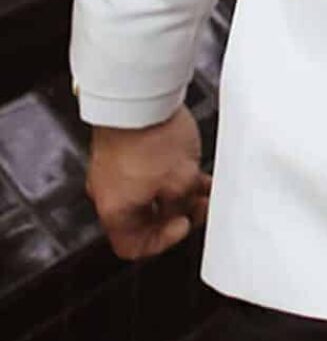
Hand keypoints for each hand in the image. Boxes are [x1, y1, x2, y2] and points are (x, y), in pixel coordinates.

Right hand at [86, 107, 209, 260]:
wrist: (138, 94)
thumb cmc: (153, 138)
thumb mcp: (180, 182)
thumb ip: (182, 206)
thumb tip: (183, 210)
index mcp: (115, 210)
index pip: (132, 247)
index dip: (162, 242)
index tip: (183, 224)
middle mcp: (108, 193)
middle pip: (143, 218)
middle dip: (177, 213)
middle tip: (201, 204)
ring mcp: (113, 170)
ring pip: (149, 193)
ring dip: (177, 192)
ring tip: (204, 184)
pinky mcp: (123, 149)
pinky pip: (146, 171)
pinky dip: (169, 173)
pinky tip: (194, 165)